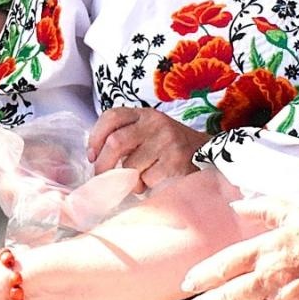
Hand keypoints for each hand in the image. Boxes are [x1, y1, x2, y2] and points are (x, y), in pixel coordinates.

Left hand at [87, 107, 209, 189]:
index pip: (111, 117)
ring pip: (131, 166)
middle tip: (101, 177)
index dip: (95, 137)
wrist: (207, 152)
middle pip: (115, 142)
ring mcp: (166, 141)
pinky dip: (143, 186)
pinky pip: (147, 179)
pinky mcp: (175, 161)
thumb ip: (125, 137)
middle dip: (103, 165)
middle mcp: (155, 123)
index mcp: (144, 114)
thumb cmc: (169, 146)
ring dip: (128, 180)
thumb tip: (95, 158)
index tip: (92, 155)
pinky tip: (152, 181)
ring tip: (136, 180)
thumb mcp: (148, 132)